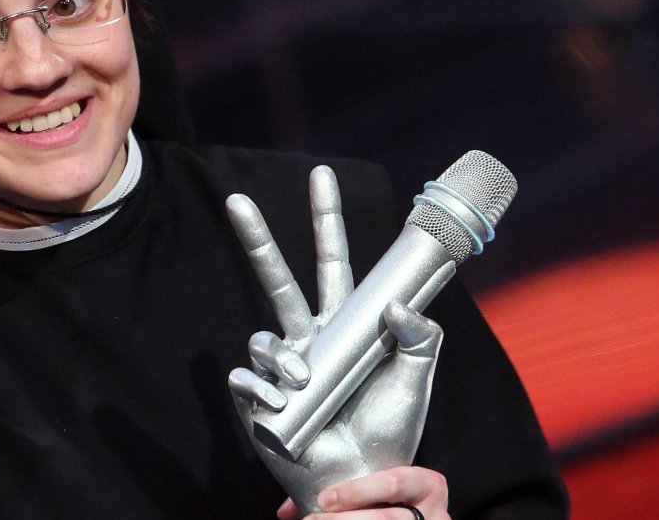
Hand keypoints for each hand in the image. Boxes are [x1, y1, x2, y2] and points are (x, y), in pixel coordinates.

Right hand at [226, 166, 445, 514]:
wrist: (363, 482)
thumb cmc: (388, 432)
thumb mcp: (416, 380)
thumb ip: (421, 336)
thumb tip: (398, 305)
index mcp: (343, 325)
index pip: (331, 262)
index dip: (325, 221)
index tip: (322, 176)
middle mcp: (306, 339)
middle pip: (276, 278)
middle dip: (255, 238)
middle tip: (236, 200)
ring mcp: (279, 368)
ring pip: (263, 336)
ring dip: (282, 357)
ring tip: (301, 379)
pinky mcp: (256, 398)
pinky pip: (245, 377)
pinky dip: (261, 388)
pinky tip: (278, 402)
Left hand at [278, 466, 449, 518]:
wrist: (417, 516)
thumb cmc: (396, 503)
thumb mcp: (380, 490)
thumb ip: (342, 492)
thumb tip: (288, 508)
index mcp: (426, 484)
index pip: (394, 482)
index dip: (357, 490)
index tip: (324, 499)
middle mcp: (435, 512)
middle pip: (389, 518)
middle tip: (313, 519)